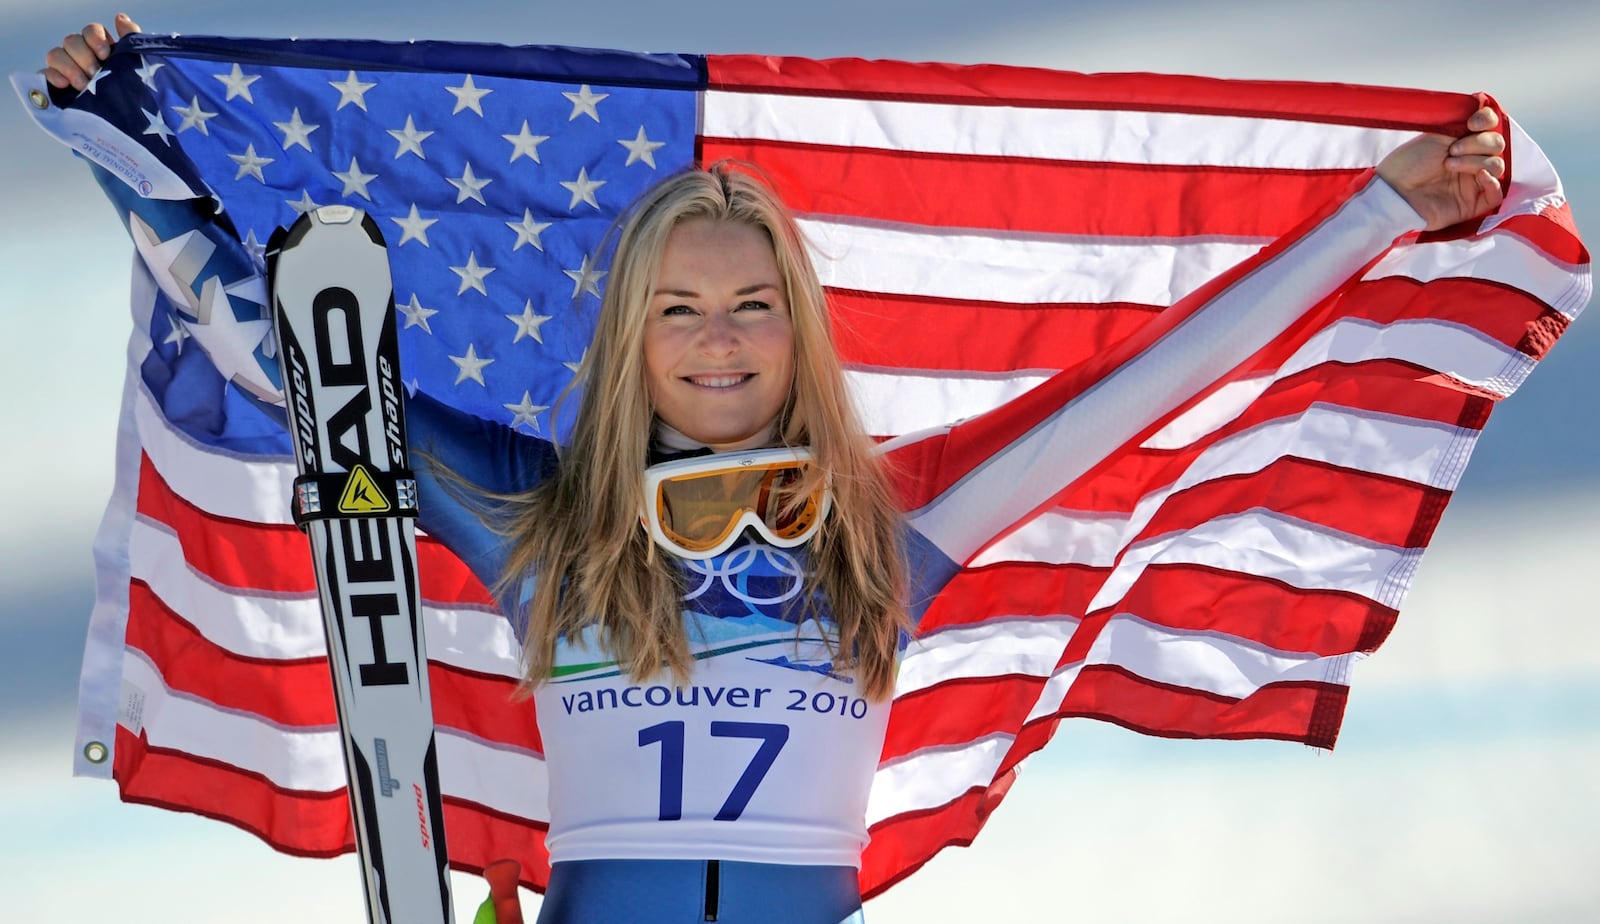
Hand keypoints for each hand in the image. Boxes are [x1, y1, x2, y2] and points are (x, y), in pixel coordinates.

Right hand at [42, 13, 141, 90]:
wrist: (129, 125)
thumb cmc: (133, 94)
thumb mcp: (138, 66)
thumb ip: (131, 40)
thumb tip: (120, 18)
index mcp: (101, 49)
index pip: (90, 30)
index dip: (95, 38)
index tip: (105, 54)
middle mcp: (82, 56)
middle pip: (71, 41)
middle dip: (83, 57)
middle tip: (95, 74)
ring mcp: (66, 71)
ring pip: (55, 54)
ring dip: (69, 67)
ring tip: (83, 85)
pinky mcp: (56, 87)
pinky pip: (44, 74)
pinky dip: (52, 77)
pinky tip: (63, 84)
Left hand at [1377, 105, 1505, 231]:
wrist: (1393, 190)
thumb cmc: (1408, 163)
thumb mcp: (1435, 134)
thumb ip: (1460, 121)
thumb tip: (1480, 104)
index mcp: (1463, 140)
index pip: (1491, 125)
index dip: (1488, 120)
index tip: (1471, 123)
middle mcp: (1471, 159)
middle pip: (1497, 145)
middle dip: (1478, 143)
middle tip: (1452, 150)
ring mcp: (1472, 182)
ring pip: (1497, 166)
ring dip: (1476, 161)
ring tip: (1449, 164)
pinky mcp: (1471, 204)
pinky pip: (1496, 195)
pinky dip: (1492, 183)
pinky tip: (1480, 176)